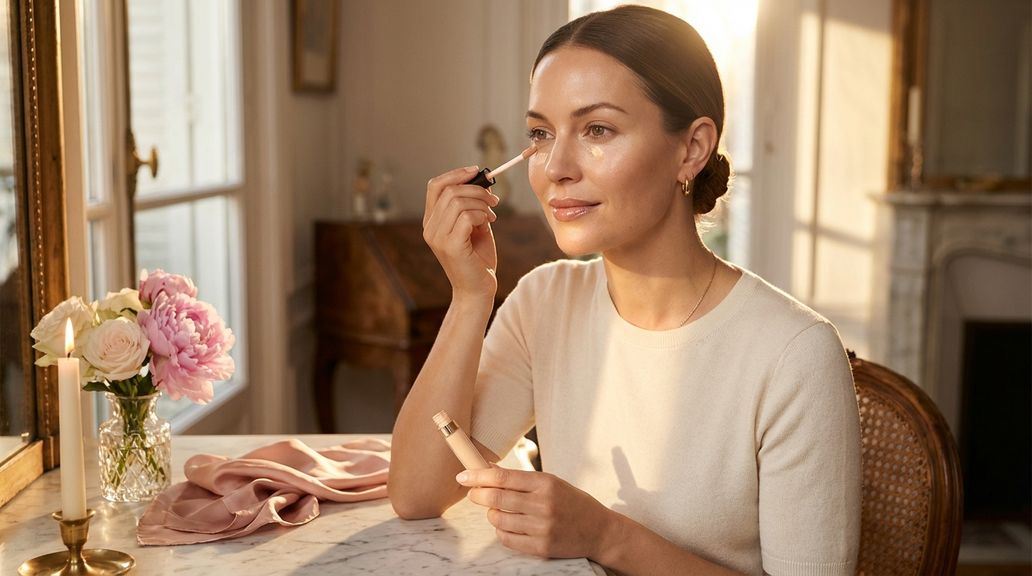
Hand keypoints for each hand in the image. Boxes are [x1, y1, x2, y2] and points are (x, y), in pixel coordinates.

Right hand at [423, 166, 500, 298]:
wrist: (478, 290)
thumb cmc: (478, 260)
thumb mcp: (475, 226)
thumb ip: (473, 206)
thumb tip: (482, 181)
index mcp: (431, 222)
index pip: (434, 186)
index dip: (455, 174)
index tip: (476, 171)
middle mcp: (430, 229)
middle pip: (449, 190)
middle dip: (477, 190)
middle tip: (494, 200)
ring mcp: (438, 238)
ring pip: (458, 201)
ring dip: (482, 204)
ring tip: (492, 215)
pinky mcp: (451, 246)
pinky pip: (467, 216)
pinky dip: (482, 215)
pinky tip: (488, 223)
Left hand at [456, 467, 616, 559]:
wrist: (599, 531)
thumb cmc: (573, 503)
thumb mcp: (551, 483)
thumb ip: (521, 480)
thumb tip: (488, 471)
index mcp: (546, 483)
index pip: (503, 477)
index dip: (479, 476)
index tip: (464, 476)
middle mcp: (543, 505)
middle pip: (497, 498)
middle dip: (479, 495)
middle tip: (474, 493)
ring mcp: (542, 528)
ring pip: (499, 520)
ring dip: (492, 514)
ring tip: (499, 511)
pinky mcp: (541, 547)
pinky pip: (507, 539)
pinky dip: (501, 531)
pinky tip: (508, 526)